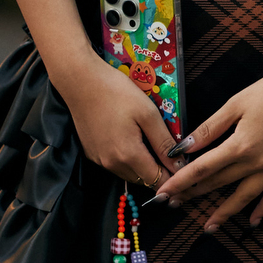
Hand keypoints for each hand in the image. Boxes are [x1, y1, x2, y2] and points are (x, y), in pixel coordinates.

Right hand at [62, 53, 173, 190]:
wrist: (80, 81)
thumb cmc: (116, 92)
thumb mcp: (148, 114)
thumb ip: (164, 143)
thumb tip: (179, 165)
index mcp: (128, 155)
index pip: (157, 180)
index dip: (173, 176)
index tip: (182, 166)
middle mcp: (112, 163)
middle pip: (143, 180)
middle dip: (159, 172)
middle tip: (171, 154)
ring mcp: (99, 160)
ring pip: (129, 174)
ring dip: (143, 167)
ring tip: (153, 146)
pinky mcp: (91, 153)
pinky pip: (115, 165)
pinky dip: (128, 160)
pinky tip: (133, 141)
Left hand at [155, 60, 262, 230]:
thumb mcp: (236, 104)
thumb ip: (209, 128)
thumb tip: (185, 146)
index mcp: (240, 145)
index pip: (203, 169)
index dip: (181, 182)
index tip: (164, 194)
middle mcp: (256, 162)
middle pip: (219, 183)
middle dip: (195, 195)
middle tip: (176, 205)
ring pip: (245, 197)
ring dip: (225, 213)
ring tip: (210, 226)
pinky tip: (253, 221)